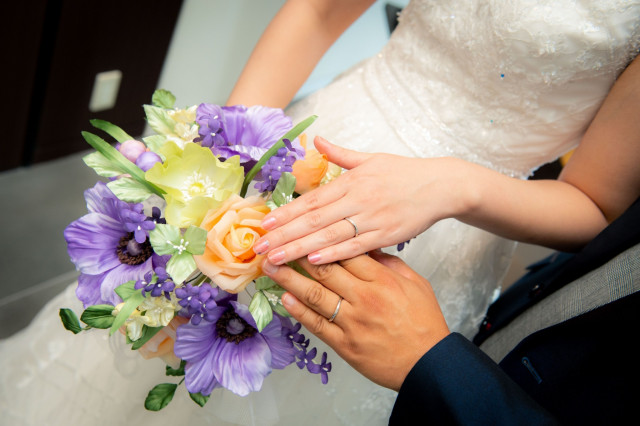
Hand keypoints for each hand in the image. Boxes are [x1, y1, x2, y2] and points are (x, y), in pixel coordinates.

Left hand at [253, 136, 471, 264]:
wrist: (440, 185)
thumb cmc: (404, 173)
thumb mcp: (371, 158)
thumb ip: (341, 154)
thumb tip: (318, 140)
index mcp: (351, 181)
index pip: (311, 200)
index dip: (286, 212)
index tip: (264, 223)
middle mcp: (357, 199)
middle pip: (314, 220)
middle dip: (284, 234)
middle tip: (260, 247)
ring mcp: (371, 218)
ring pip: (329, 235)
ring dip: (300, 248)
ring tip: (277, 258)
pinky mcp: (386, 234)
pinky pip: (356, 246)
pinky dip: (334, 254)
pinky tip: (313, 260)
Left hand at [261, 250, 449, 390]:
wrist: (428, 363)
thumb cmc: (424, 322)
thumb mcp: (416, 284)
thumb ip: (390, 263)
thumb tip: (367, 246)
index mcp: (382, 280)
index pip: (345, 252)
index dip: (321, 239)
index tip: (303, 229)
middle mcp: (364, 298)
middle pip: (324, 270)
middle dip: (296, 255)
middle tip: (276, 244)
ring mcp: (351, 322)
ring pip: (315, 295)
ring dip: (289, 280)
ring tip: (270, 267)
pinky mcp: (344, 344)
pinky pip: (316, 324)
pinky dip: (299, 311)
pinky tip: (284, 299)